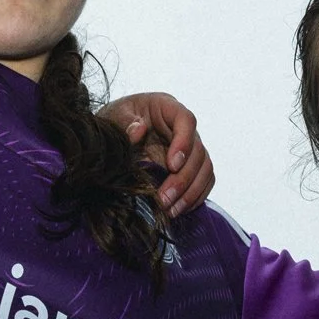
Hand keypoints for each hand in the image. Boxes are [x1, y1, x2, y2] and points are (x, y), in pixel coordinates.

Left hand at [101, 91, 214, 216]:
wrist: (114, 135)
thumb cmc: (116, 120)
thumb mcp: (114, 116)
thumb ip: (125, 122)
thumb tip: (139, 130)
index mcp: (166, 108)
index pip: (186, 120)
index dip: (184, 143)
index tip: (172, 165)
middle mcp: (182, 128)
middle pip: (198, 151)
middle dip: (183, 178)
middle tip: (164, 199)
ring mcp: (189, 147)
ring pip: (204, 169)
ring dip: (190, 193)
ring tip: (170, 211)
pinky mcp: (189, 166)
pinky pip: (203, 181)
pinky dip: (194, 197)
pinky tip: (177, 210)